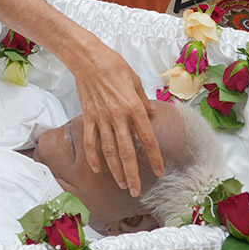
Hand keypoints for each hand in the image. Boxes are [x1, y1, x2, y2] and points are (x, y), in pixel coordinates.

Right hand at [72, 41, 162, 196]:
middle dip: (133, 174)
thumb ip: (144, 101)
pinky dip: (92, 156)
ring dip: (115, 170)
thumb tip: (152, 114)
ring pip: (109, 151)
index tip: (159, 171)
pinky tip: (96, 168)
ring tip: (122, 185)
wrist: (88, 59)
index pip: (147, 139)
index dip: (154, 157)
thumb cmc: (114, 66)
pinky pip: (90, 140)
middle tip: (137, 191)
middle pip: (127, 152)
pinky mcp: (88, 116)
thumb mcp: (136, 81)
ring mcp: (101, 118)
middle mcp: (118, 117)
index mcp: (134, 108)